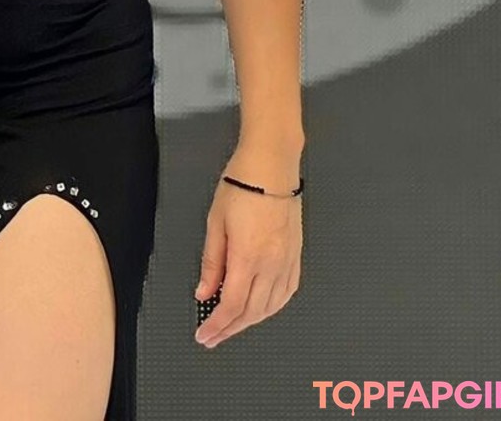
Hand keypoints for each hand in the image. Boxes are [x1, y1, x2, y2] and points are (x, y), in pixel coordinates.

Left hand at [193, 152, 302, 347]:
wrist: (272, 165)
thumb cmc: (241, 186)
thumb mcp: (215, 223)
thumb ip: (211, 263)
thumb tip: (204, 293)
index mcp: (248, 258)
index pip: (232, 305)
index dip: (217, 325)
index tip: (204, 336)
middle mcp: (272, 265)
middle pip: (252, 312)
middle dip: (230, 329)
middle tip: (213, 336)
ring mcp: (287, 261)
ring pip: (271, 307)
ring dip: (251, 321)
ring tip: (232, 325)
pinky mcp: (297, 255)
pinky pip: (287, 292)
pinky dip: (273, 307)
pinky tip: (262, 309)